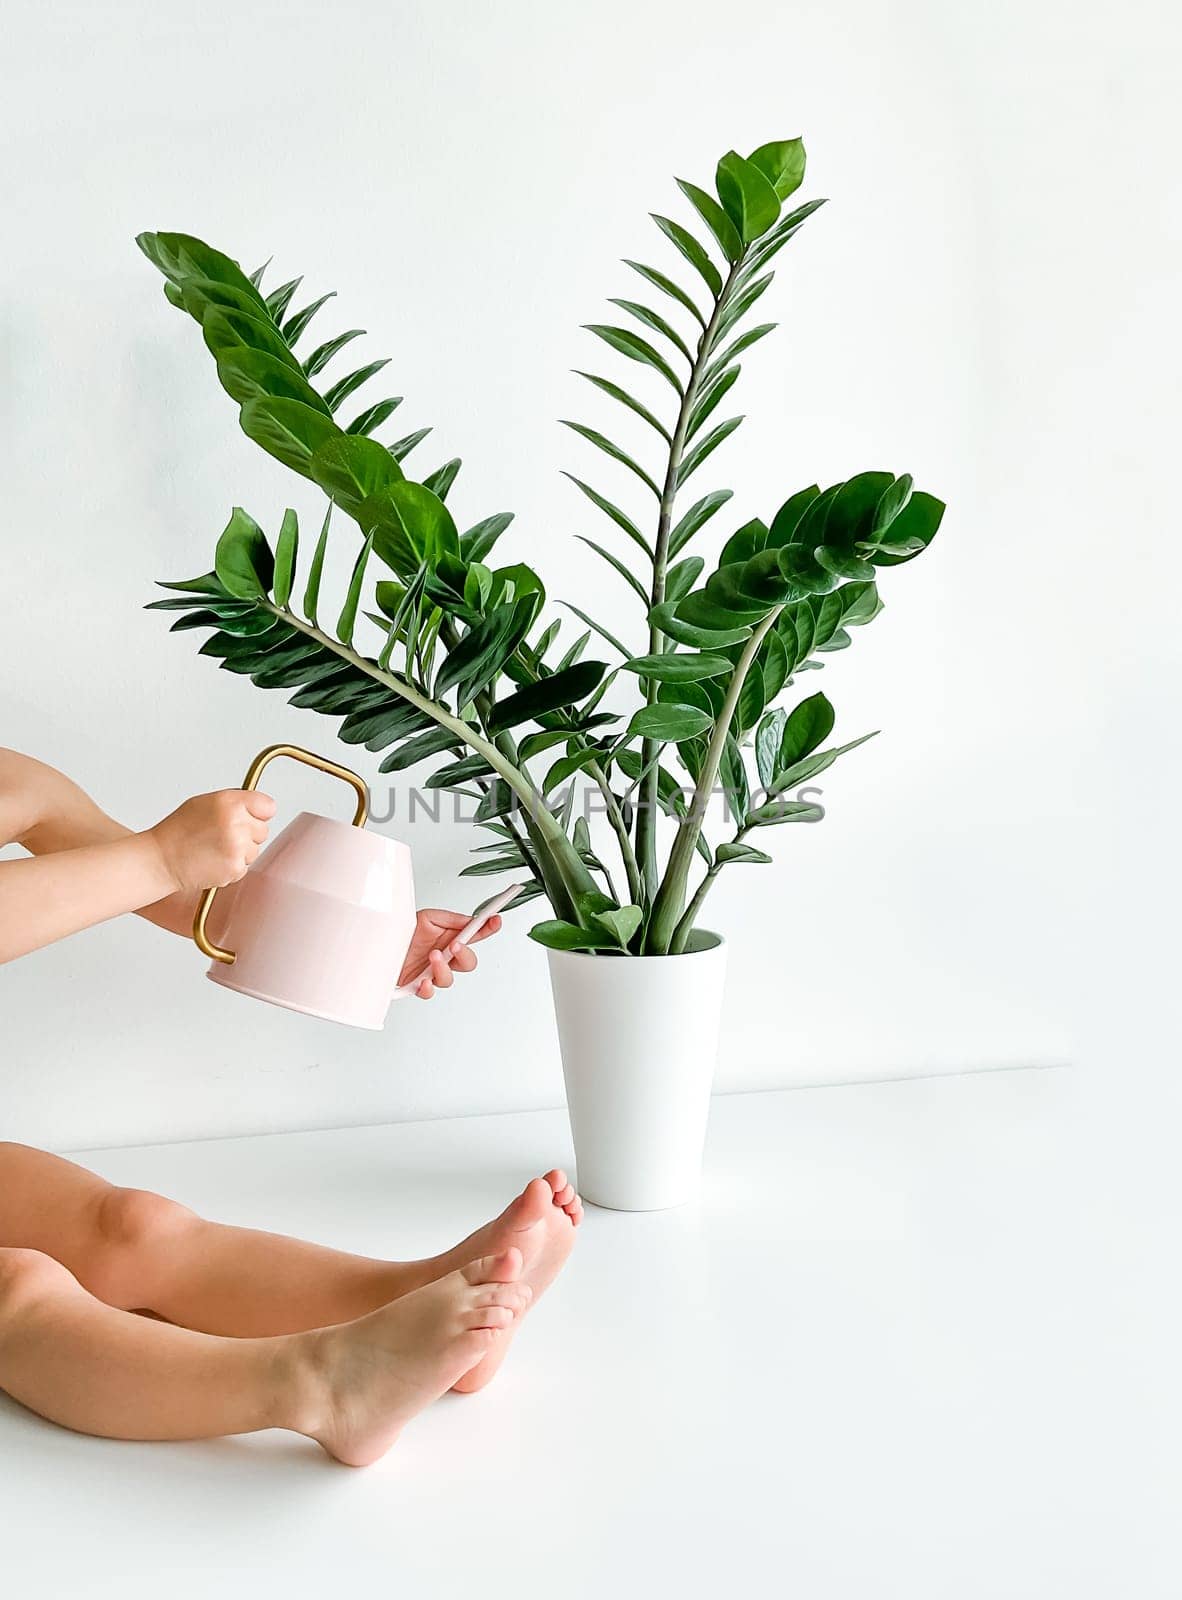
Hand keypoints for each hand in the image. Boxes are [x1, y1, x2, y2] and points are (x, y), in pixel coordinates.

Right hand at [145, 790, 276, 892]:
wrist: (161, 859)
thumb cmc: (179, 831)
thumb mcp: (205, 802)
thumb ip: (235, 802)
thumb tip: (260, 808)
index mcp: (230, 802)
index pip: (268, 806)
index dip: (259, 813)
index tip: (250, 816)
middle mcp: (237, 823)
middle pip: (263, 830)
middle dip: (248, 833)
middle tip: (222, 835)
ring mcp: (237, 847)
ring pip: (255, 850)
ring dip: (240, 851)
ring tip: (214, 849)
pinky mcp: (235, 868)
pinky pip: (245, 866)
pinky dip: (232, 866)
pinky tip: (213, 861)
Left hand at [397, 907, 502, 999]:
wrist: (377, 946)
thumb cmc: (402, 933)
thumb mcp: (427, 917)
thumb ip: (450, 919)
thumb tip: (469, 920)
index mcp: (449, 939)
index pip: (475, 935)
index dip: (488, 929)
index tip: (495, 921)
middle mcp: (443, 958)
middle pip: (468, 963)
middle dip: (465, 955)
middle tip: (455, 945)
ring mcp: (431, 973)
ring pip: (448, 979)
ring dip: (443, 969)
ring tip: (432, 957)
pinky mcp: (417, 985)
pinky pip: (428, 993)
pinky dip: (427, 988)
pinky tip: (423, 981)